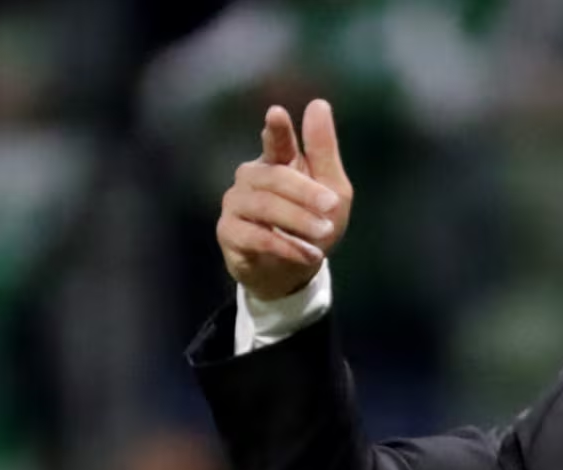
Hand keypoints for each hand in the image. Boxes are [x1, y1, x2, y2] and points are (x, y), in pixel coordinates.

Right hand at [217, 99, 353, 300]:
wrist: (292, 272)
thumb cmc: (312, 225)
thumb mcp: (333, 191)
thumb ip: (324, 151)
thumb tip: (318, 104)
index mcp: (278, 162)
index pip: (275, 141)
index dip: (276, 130)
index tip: (277, 114)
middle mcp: (252, 178)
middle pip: (274, 176)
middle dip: (305, 192)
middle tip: (332, 207)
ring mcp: (236, 204)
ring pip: (263, 205)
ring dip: (298, 220)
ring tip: (324, 233)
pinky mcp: (229, 232)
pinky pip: (255, 236)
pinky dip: (286, 246)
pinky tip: (308, 254)